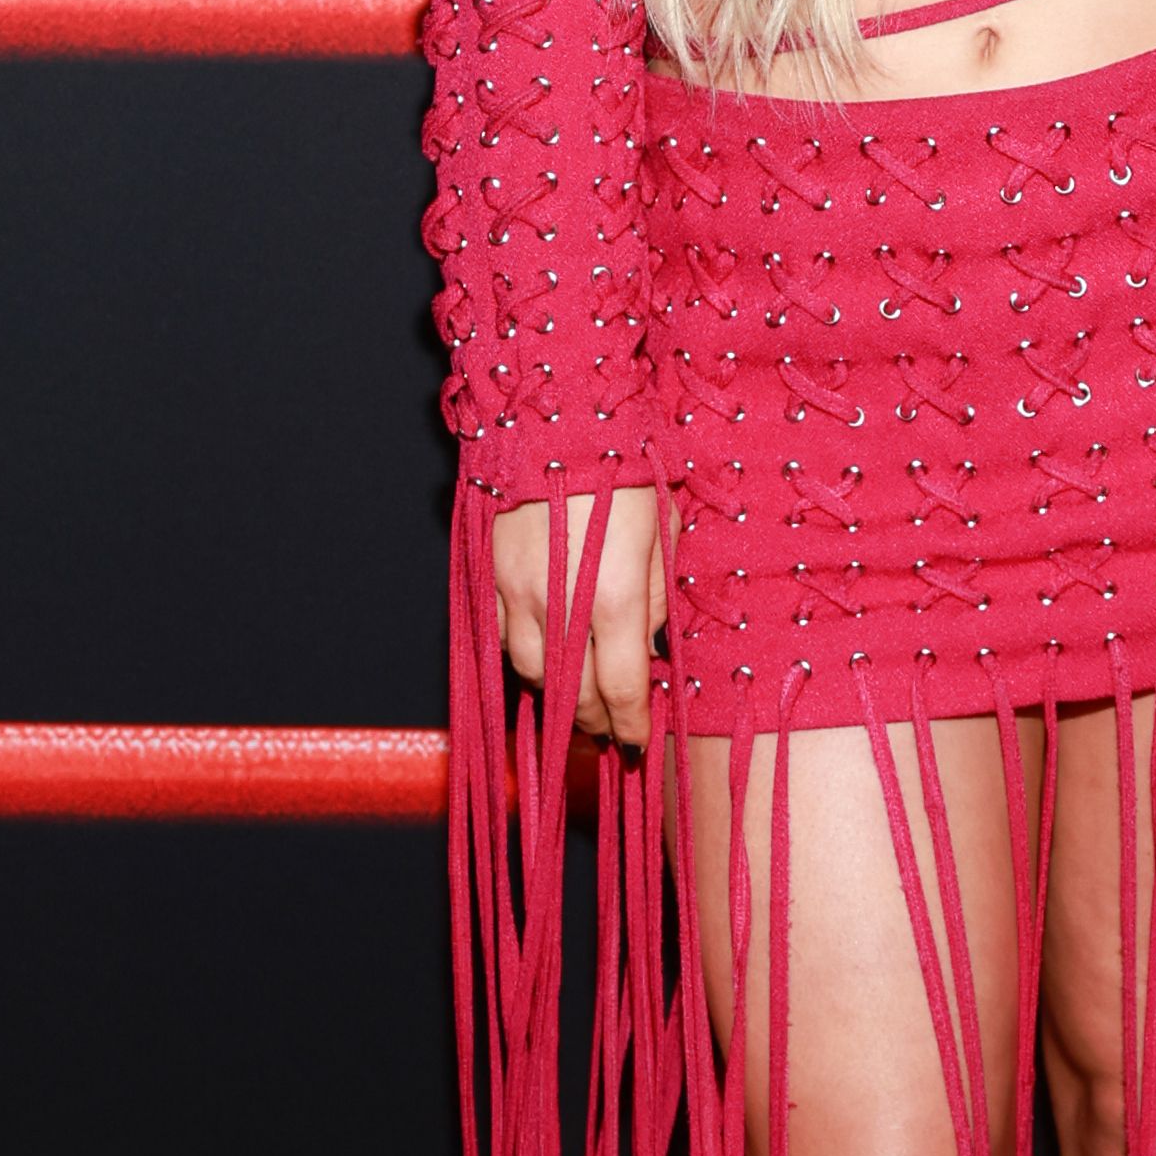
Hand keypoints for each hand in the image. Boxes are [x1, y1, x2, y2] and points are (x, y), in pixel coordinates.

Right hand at [494, 485, 668, 749]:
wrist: (555, 413)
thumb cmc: (623, 464)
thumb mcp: (665, 529)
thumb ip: (656, 595)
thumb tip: (647, 644)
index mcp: (614, 596)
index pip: (622, 689)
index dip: (632, 726)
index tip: (639, 742)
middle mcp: (560, 604)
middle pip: (573, 694)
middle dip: (596, 721)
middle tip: (612, 732)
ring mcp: (517, 592)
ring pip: (531, 672)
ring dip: (557, 696)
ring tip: (579, 702)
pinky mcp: (489, 574)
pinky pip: (502, 637)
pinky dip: (524, 659)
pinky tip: (543, 660)